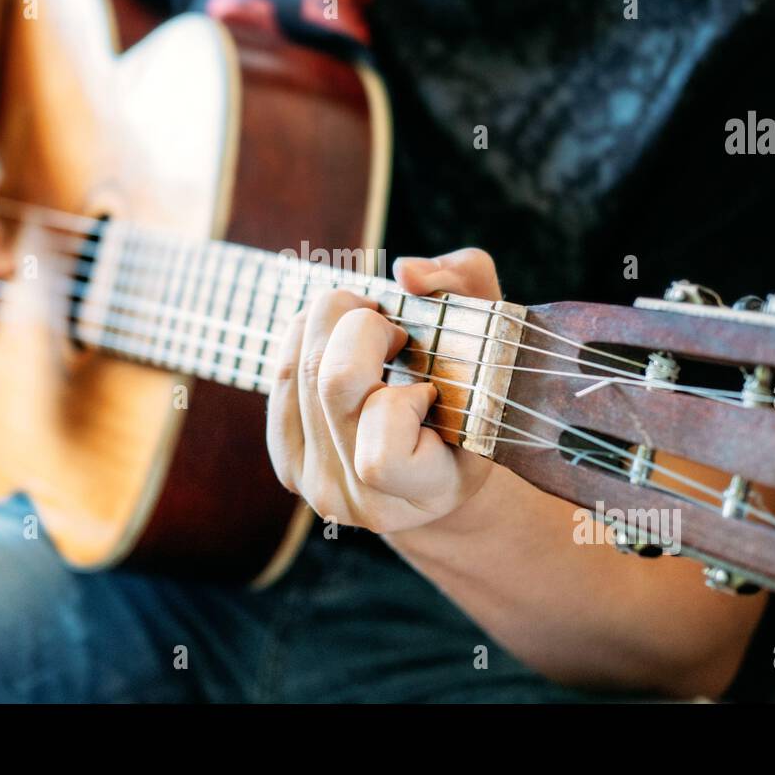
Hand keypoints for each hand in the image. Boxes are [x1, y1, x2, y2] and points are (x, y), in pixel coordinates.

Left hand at [266, 248, 502, 532]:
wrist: (442, 462)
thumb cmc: (475, 392)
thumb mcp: (492, 336)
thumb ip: (466, 287)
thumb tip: (407, 273)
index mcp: (428, 490)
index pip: (381, 456)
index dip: (402, 402)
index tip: (430, 388)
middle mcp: (365, 501)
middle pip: (333, 385)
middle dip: (362, 328)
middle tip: (393, 329)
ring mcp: (320, 486)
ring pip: (302, 374)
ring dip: (332, 324)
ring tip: (367, 327)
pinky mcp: (290, 465)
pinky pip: (282, 381)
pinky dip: (303, 341)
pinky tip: (333, 341)